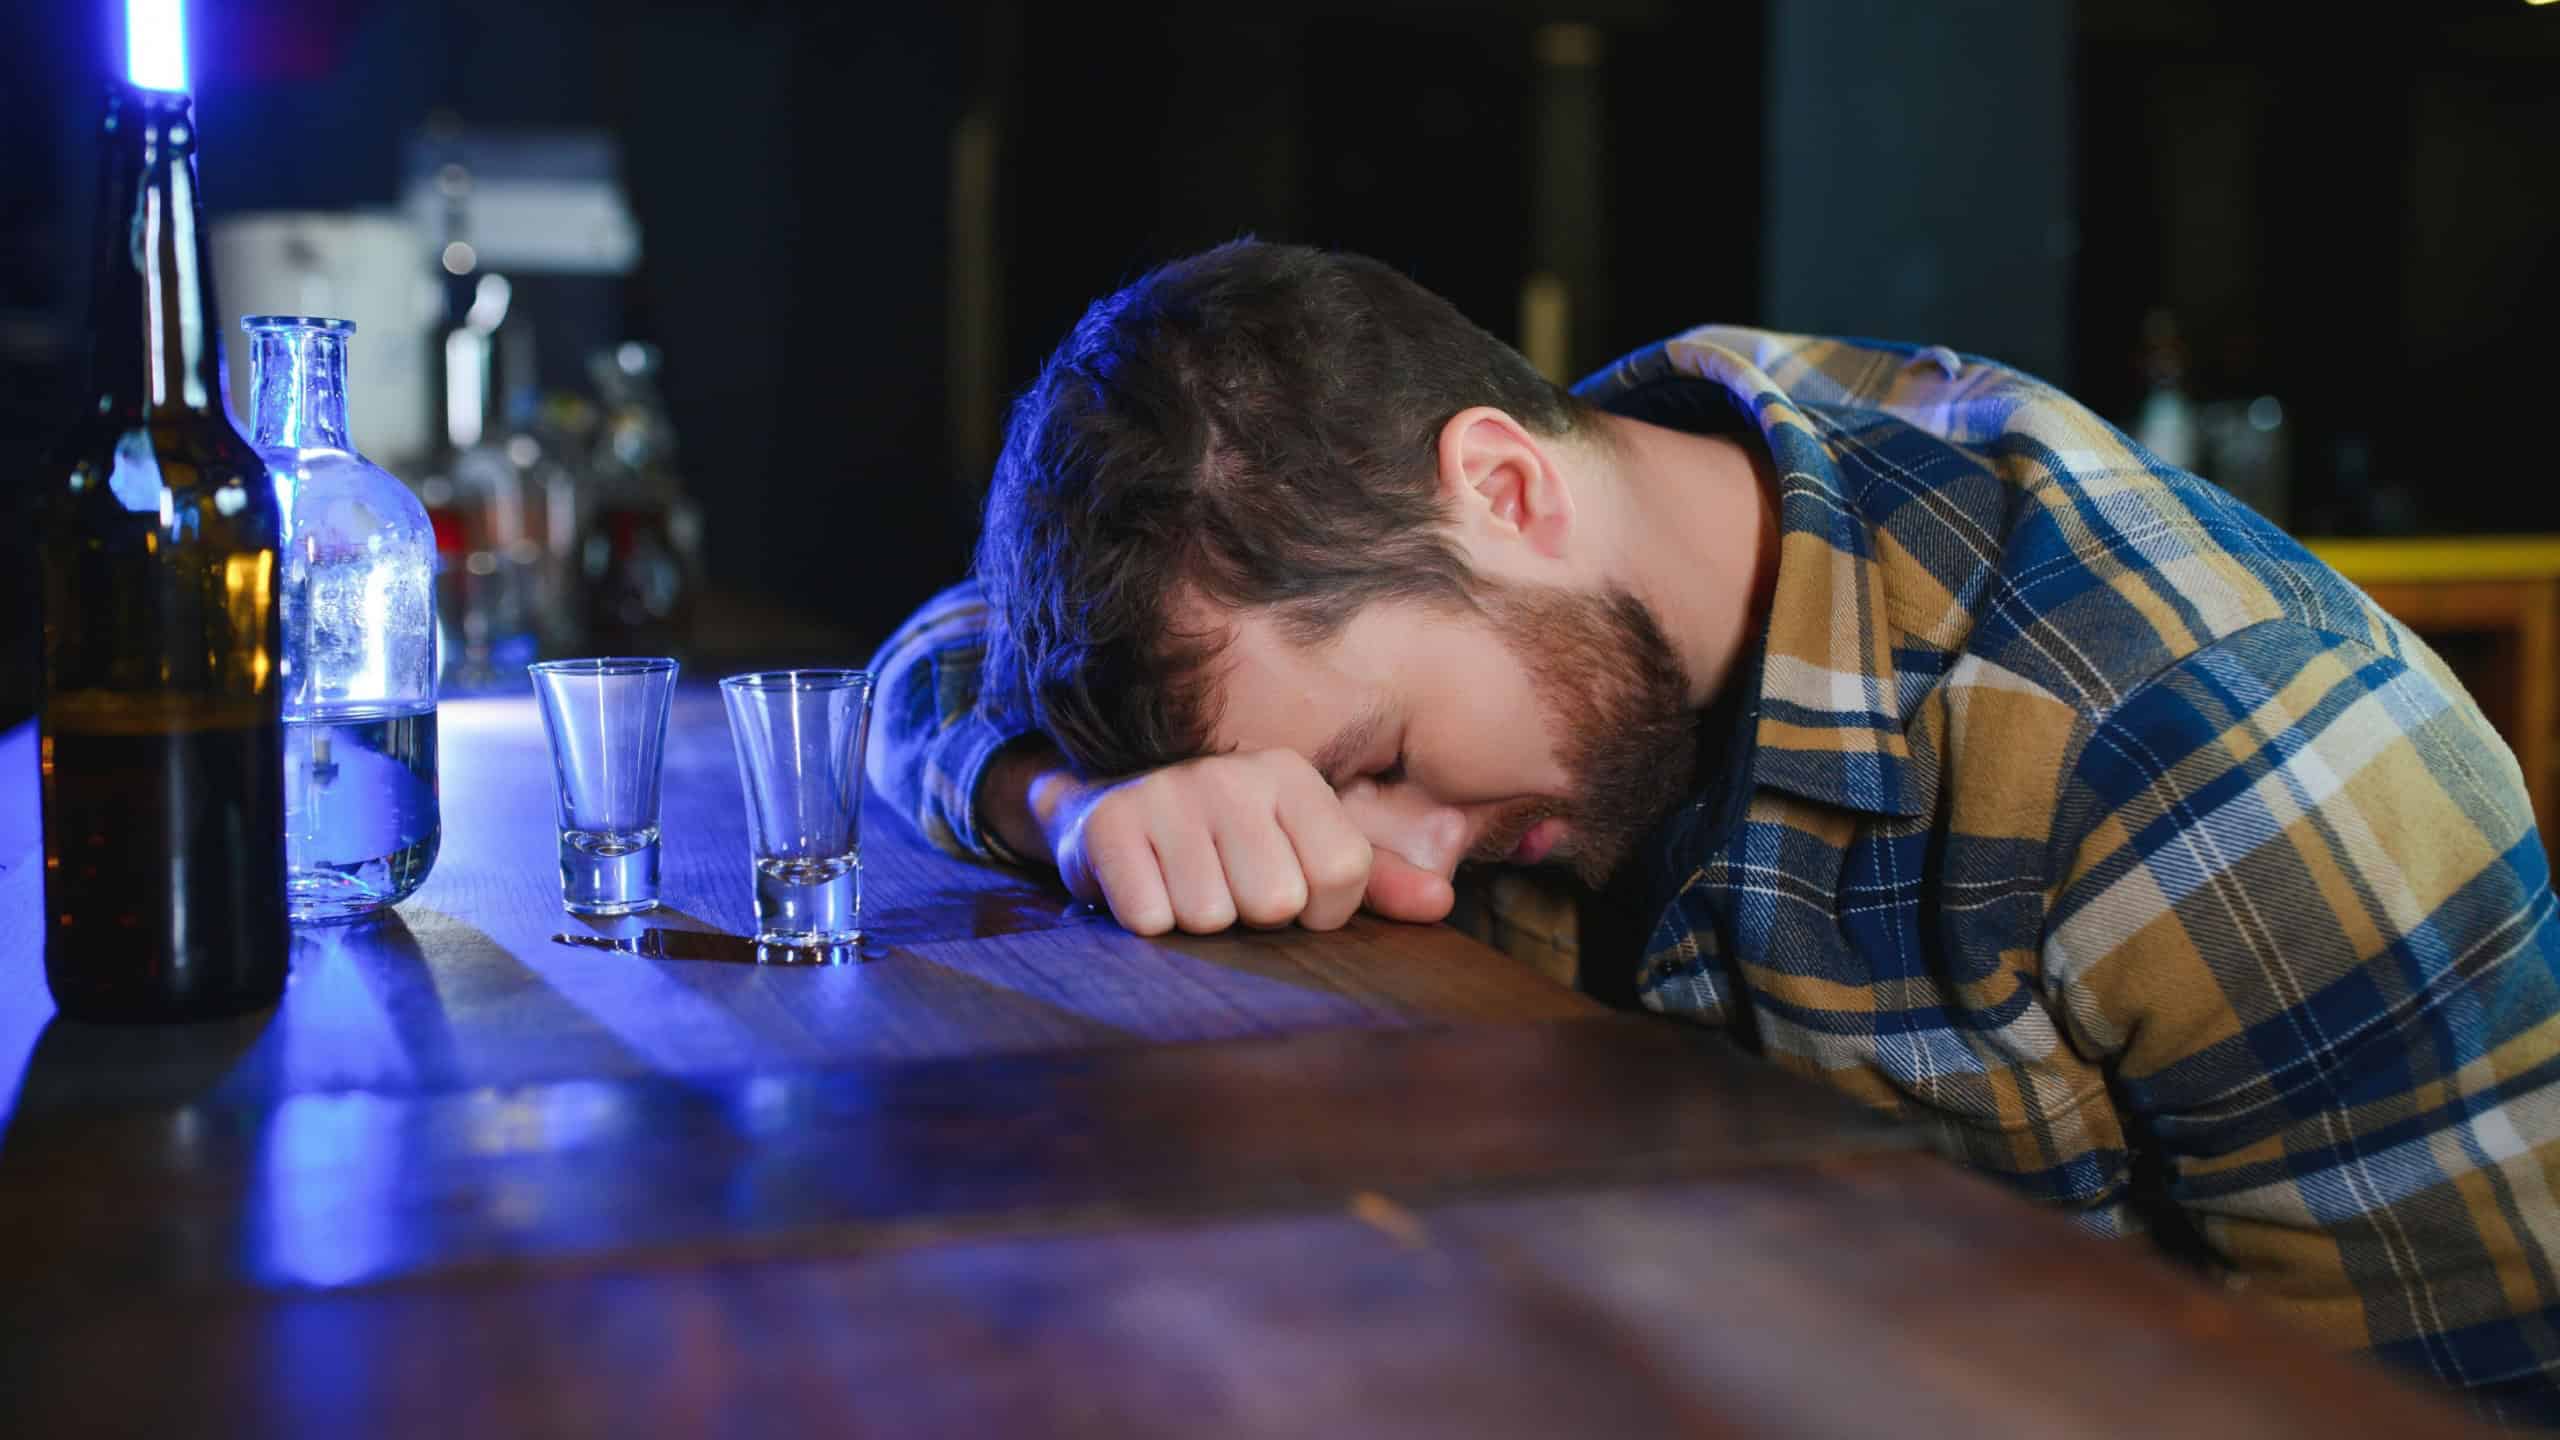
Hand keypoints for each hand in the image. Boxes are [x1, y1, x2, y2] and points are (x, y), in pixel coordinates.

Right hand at [1036, 749, 1465, 935]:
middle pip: (1276, 901)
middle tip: (1226, 888)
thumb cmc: (1223, 843)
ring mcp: (1167, 793)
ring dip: (1196, 921)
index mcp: (1291, 775)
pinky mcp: (1109, 824)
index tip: (1291, 896)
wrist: (1107, 811)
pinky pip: (1152, 917)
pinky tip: (1146, 887)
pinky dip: (1150, 922)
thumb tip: (1440, 902)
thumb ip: (1374, 879)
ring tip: (1183, 884)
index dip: (1319, 911)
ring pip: (1211, 915)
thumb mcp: (1300, 850)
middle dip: (1252, 918)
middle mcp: (1232, 774)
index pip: (1342, 873)